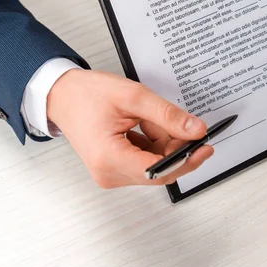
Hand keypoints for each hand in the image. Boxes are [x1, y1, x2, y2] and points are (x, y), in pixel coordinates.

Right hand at [47, 69, 212, 187]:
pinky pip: (143, 160)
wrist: (61, 94)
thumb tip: (196, 130)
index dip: (187, 159)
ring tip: (149, 115)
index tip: (205, 146)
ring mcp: (109, 172)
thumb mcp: (133, 97)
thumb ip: (167, 115)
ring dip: (161, 141)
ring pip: (153, 163)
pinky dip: (151, 143)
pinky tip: (144, 123)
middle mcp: (108, 173)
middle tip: (183, 121)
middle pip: (158, 169)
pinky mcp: (112, 167)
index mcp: (109, 158)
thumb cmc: (87, 93)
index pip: (159, 170)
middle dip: (175, 145)